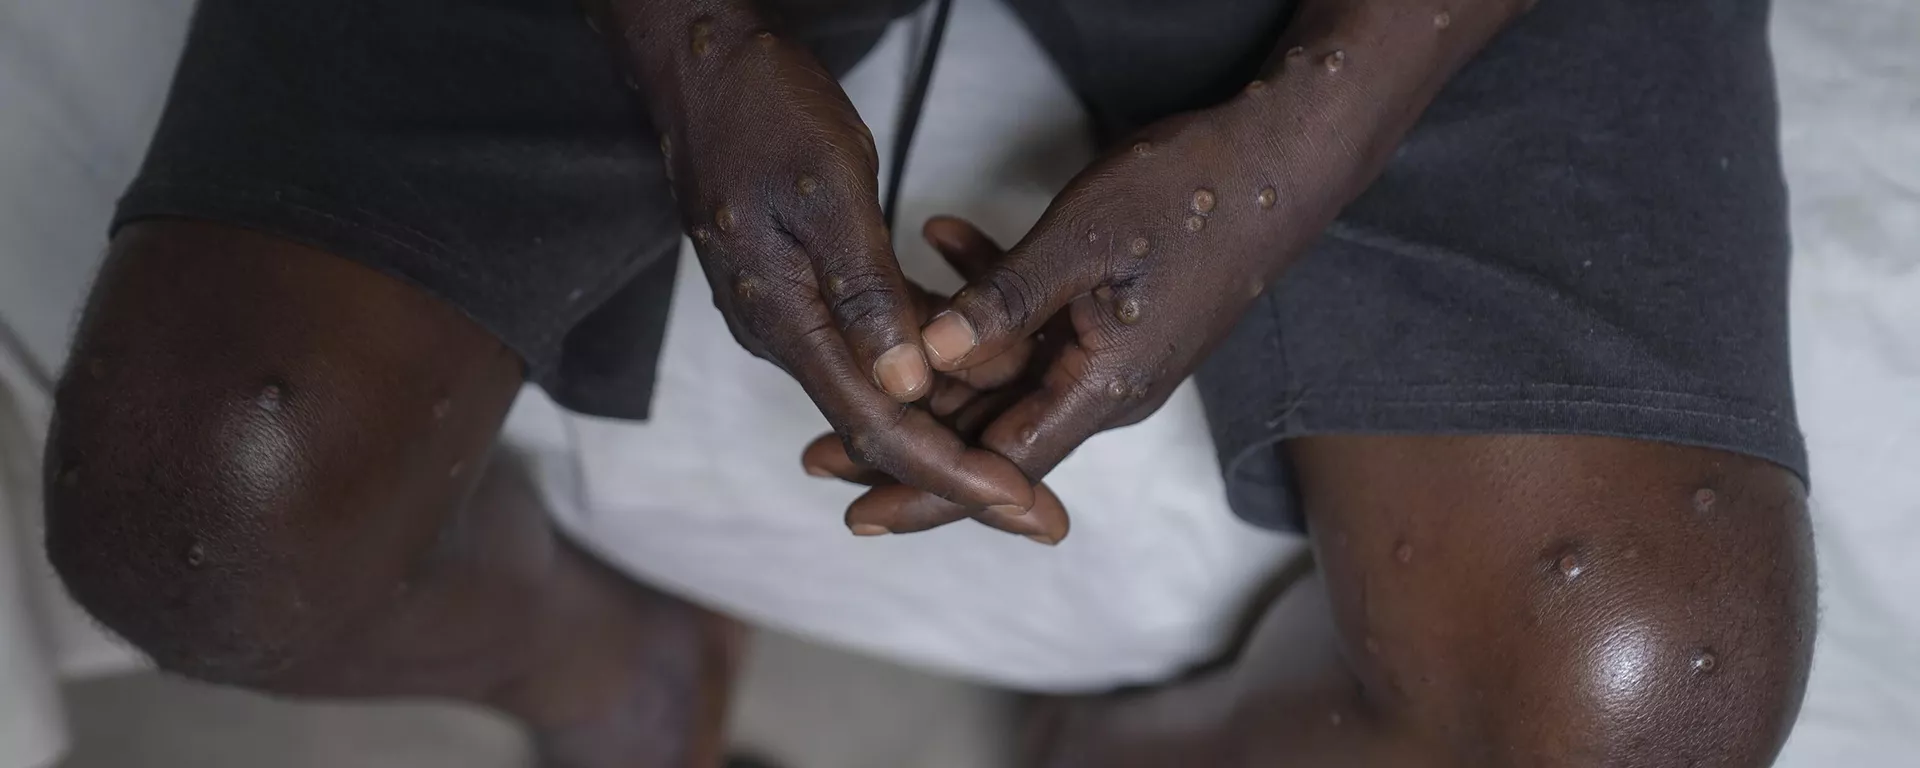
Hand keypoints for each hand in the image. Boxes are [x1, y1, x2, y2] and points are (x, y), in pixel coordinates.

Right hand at [646, 15, 1035, 514]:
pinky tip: (985, 361)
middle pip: (885, 429)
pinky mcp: (806, 289)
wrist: (700, 67)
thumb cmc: (762, 112)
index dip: (955, 475)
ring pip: (885, 390)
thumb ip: (866, 293)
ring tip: (1031, 451)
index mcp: (785, 322)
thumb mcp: (829, 193)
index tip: (1021, 505)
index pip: (879, 429)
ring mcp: (792, 314)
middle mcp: (784, 335)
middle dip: (967, 472)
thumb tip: (907, 386)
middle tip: (1043, 512)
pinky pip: (876, 342)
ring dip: (956, 417)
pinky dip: (931, 358)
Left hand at [844, 84, 1370, 533]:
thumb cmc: (1193, 195)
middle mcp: (1107, 387)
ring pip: (1005, 375)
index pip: (998, 466)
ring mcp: (1112, 352)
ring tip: (864, 350)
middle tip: (820, 447)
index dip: (925, 493)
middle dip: (907, 435)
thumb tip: (929, 355)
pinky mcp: (1114, 316)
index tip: (859, 512)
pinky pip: (1036, 324)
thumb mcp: (1080, 242)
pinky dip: (989, 291)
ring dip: (936, 359)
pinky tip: (944, 238)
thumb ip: (1002, 302)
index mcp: (1103, 387)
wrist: (1282, 158)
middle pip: (991, 432)